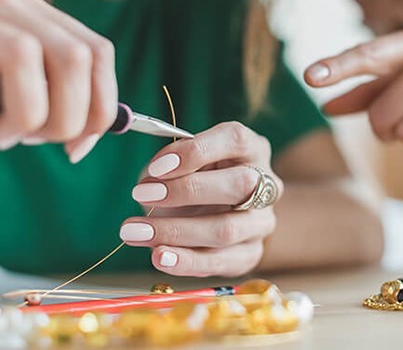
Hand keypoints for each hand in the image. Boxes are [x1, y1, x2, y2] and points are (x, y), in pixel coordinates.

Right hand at [0, 0, 116, 162]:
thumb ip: (32, 79)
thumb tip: (77, 133)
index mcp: (24, 4)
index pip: (95, 51)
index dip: (101, 106)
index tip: (80, 144)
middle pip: (73, 57)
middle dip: (70, 118)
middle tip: (33, 140)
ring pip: (25, 57)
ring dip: (25, 115)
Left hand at [120, 122, 283, 276]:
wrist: (224, 213)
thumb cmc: (198, 178)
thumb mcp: (186, 160)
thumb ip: (169, 165)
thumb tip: (149, 183)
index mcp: (252, 148)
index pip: (235, 140)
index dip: (195, 152)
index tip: (156, 167)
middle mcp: (266, 184)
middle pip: (238, 185)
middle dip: (186, 191)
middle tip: (141, 195)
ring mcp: (261, 222)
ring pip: (226, 229)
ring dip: (176, 232)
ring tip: (136, 232)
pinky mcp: (252, 253)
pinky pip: (220, 261)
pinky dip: (186, 262)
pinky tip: (159, 257)